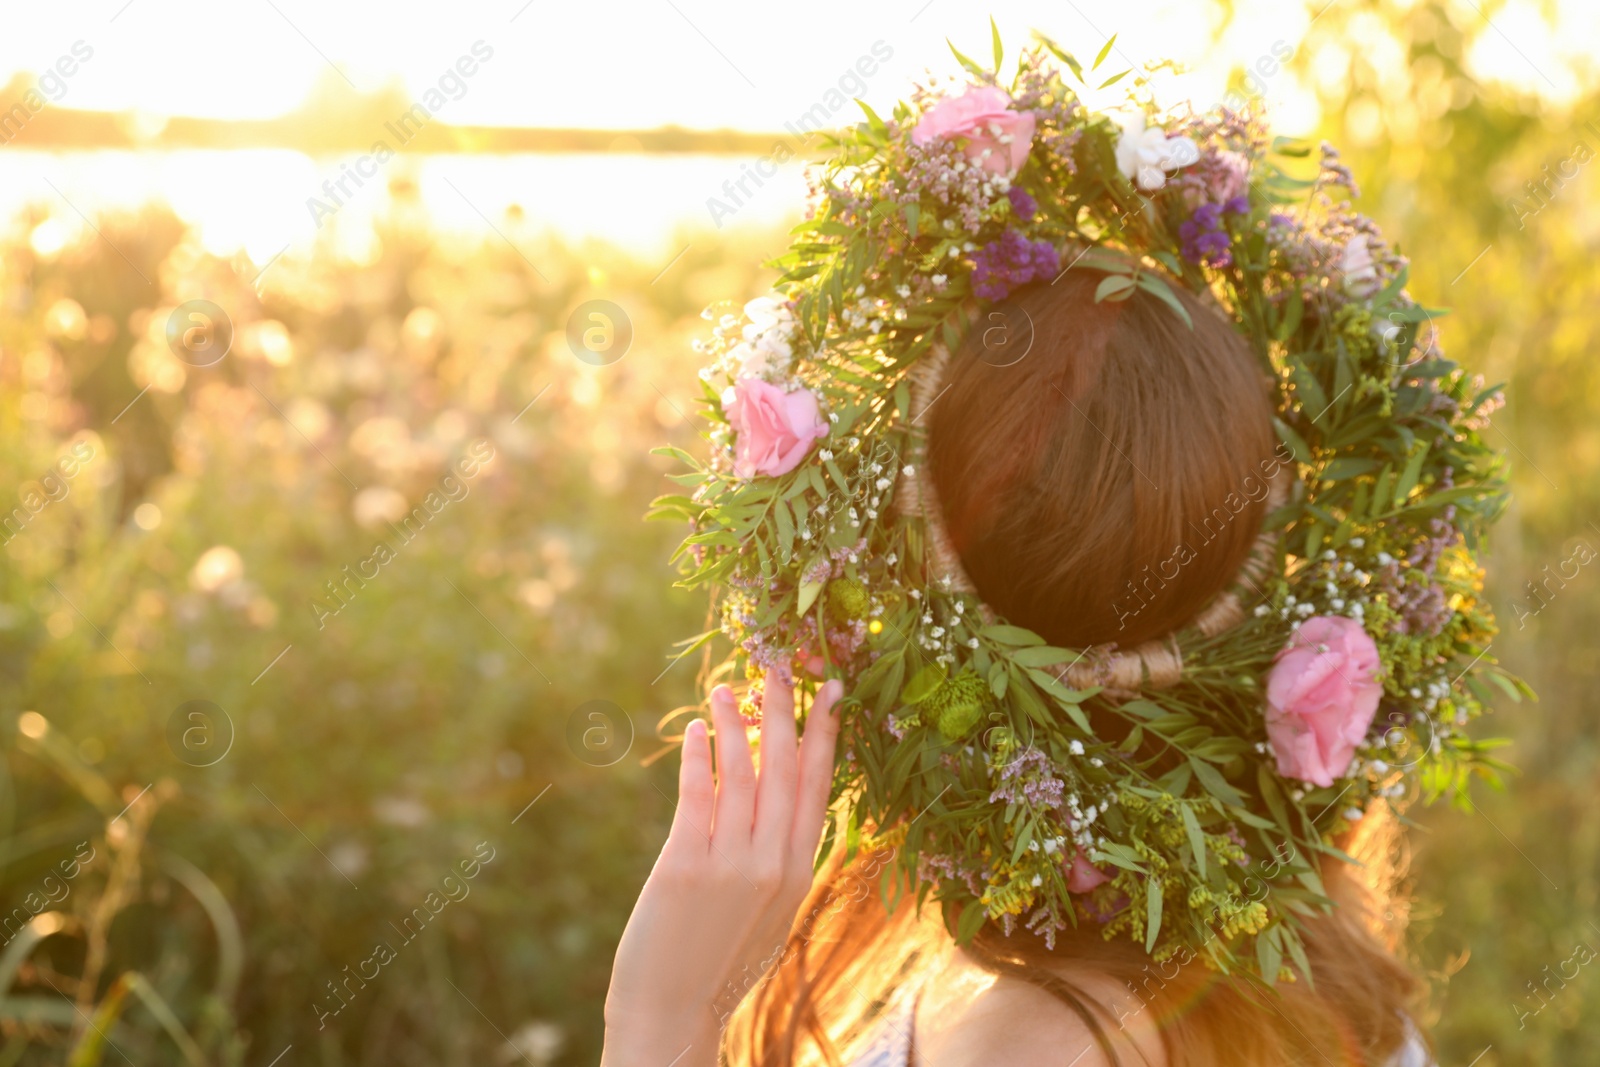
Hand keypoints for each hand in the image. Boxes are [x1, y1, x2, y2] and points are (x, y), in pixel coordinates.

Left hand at [601, 671, 844, 1066]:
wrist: (674, 1015)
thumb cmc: (718, 963)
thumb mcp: (769, 911)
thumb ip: (778, 858)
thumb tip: (777, 799)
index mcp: (799, 872)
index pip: (818, 786)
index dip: (824, 733)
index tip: (829, 688)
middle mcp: (774, 865)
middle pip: (784, 769)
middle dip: (783, 711)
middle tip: (778, 663)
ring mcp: (731, 866)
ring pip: (741, 775)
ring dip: (735, 723)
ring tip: (725, 685)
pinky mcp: (684, 868)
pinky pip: (696, 798)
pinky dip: (698, 758)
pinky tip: (696, 731)